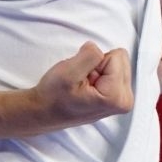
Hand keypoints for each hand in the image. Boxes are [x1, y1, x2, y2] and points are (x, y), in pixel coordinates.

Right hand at [0, 41, 133, 142]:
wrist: (36, 112)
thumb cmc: (50, 95)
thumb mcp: (67, 71)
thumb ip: (88, 56)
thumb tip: (98, 49)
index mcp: (119, 98)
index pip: (117, 55)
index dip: (94, 60)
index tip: (78, 78)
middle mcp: (125, 102)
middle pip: (118, 58)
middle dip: (96, 64)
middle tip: (76, 80)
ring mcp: (118, 100)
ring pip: (111, 61)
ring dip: (92, 68)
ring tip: (77, 84)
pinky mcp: (110, 97)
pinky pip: (105, 68)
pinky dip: (92, 73)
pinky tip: (80, 87)